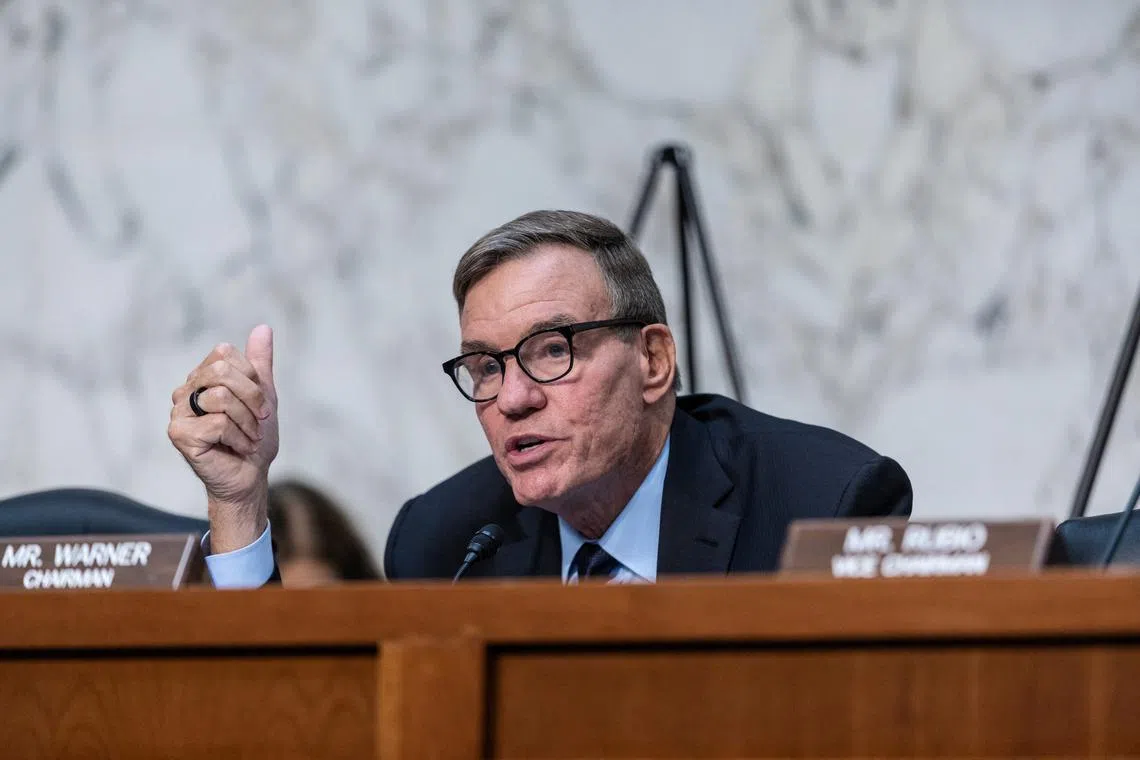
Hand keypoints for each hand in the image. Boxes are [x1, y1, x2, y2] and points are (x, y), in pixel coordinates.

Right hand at [168, 324, 278, 552]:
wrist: (250, 475)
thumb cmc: (254, 436)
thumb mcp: (264, 395)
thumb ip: (260, 362)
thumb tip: (263, 327)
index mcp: (202, 377)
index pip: (225, 353)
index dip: (251, 377)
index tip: (260, 403)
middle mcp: (185, 391)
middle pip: (221, 372)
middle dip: (252, 397)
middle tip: (259, 420)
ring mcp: (178, 413)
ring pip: (221, 398)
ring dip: (247, 422)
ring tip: (248, 437)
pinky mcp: (179, 434)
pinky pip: (217, 423)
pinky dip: (239, 437)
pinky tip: (237, 448)